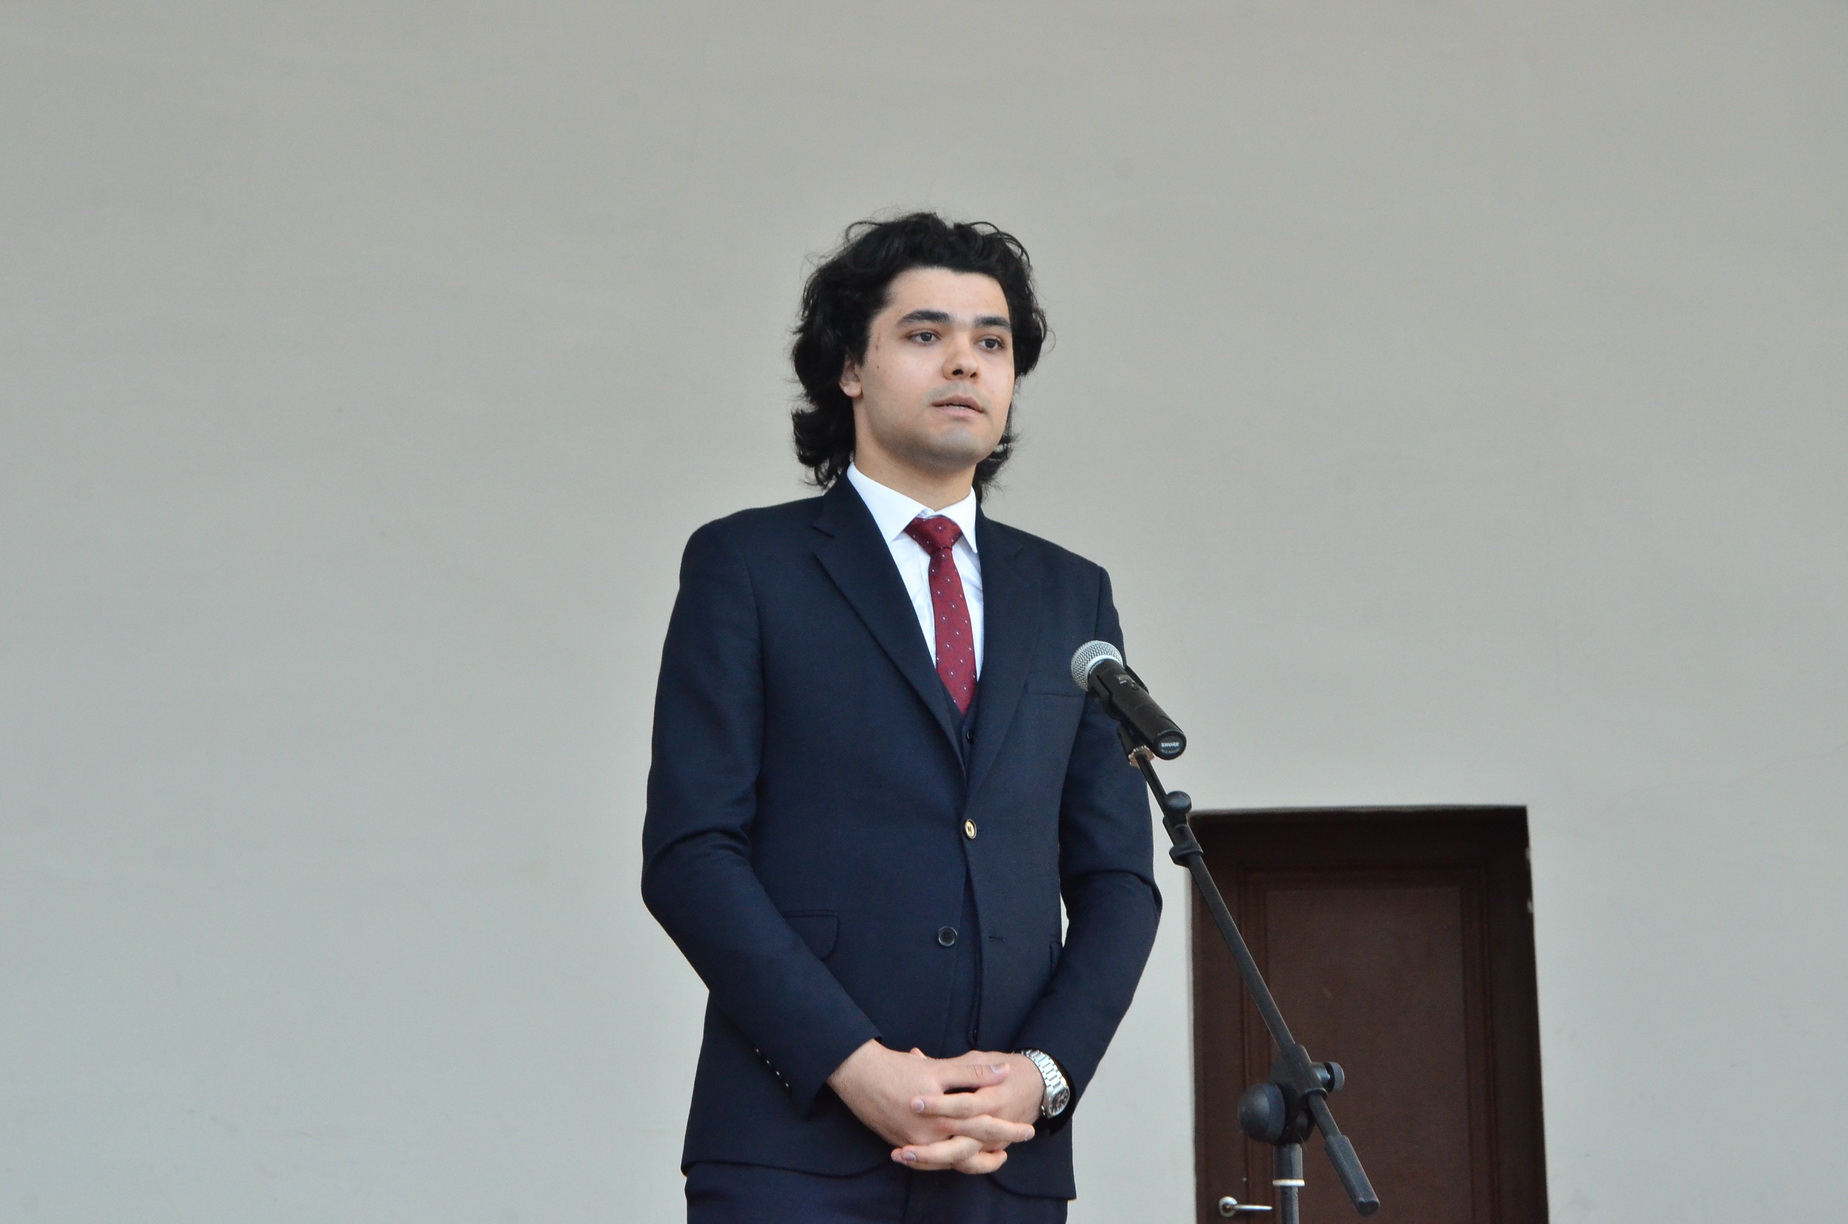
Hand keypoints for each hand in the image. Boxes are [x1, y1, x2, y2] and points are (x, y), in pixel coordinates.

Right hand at [827, 1042, 1035, 1172]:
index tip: (1026, 1129)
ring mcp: (915, 1145)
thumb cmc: (898, 1069)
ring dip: (976, 1160)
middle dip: (997, 1147)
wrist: (857, 1075)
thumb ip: (973, 1073)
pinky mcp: (903, 1145)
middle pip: (971, 1148)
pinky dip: (952, 1160)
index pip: (982, 1126)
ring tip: (997, 1156)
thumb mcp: (939, 1067)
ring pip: (953, 1161)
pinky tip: (963, 1155)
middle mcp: (929, 1137)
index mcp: (942, 1117)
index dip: (1007, 1128)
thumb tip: (1003, 1072)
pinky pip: (933, 1161)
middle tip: (1018, 1145)